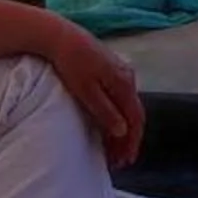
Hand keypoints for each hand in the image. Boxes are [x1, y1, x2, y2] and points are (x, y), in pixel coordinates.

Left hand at [38, 16, 146, 168]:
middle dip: (127, 140)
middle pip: (133, 114)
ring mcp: (120, 72)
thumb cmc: (72, 64)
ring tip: (111, 149)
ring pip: (126, 107)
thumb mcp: (87, 92)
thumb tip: (123, 131)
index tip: (126, 160)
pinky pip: (119, 99)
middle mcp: (128, 77)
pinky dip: (116, 116)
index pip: (136, 119)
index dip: (132, 142)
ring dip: (121, 129)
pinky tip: (107, 126)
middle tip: (118, 161)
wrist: (61, 36)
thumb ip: (105, 112)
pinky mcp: (110, 70)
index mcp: (125, 83)